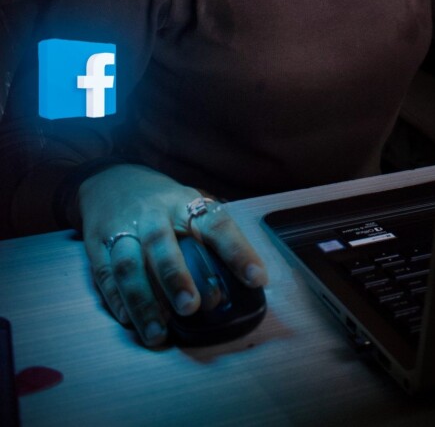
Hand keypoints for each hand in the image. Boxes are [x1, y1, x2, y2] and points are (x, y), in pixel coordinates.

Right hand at [78, 164, 268, 346]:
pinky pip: (105, 275)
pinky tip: (130, 321)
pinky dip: (117, 300)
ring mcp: (123, 229)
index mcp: (185, 202)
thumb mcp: (190, 205)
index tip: (257, 278)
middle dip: (176, 276)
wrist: (111, 181)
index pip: (215, 224)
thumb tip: (243, 280)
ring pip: (129, 265)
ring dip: (144, 300)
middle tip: (191, 307)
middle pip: (161, 242)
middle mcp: (153, 213)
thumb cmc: (164, 203)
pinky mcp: (97, 246)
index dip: (237, 251)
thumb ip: (210, 236)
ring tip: (159, 333)